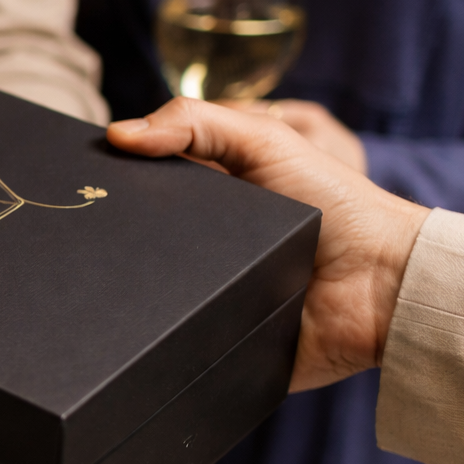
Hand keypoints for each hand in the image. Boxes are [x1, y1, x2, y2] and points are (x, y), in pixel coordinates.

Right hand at [108, 99, 428, 391]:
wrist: (384, 286)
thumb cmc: (336, 204)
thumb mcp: (265, 141)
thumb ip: (195, 122)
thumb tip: (117, 134)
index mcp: (211, 200)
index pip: (146, 187)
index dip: (114, 179)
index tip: (80, 176)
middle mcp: (203, 246)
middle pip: (138, 241)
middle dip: (115, 237)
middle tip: (87, 230)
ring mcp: (208, 293)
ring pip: (146, 291)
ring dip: (130, 286)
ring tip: (106, 277)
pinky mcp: (215, 340)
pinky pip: (171, 341)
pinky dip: (155, 335)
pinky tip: (136, 320)